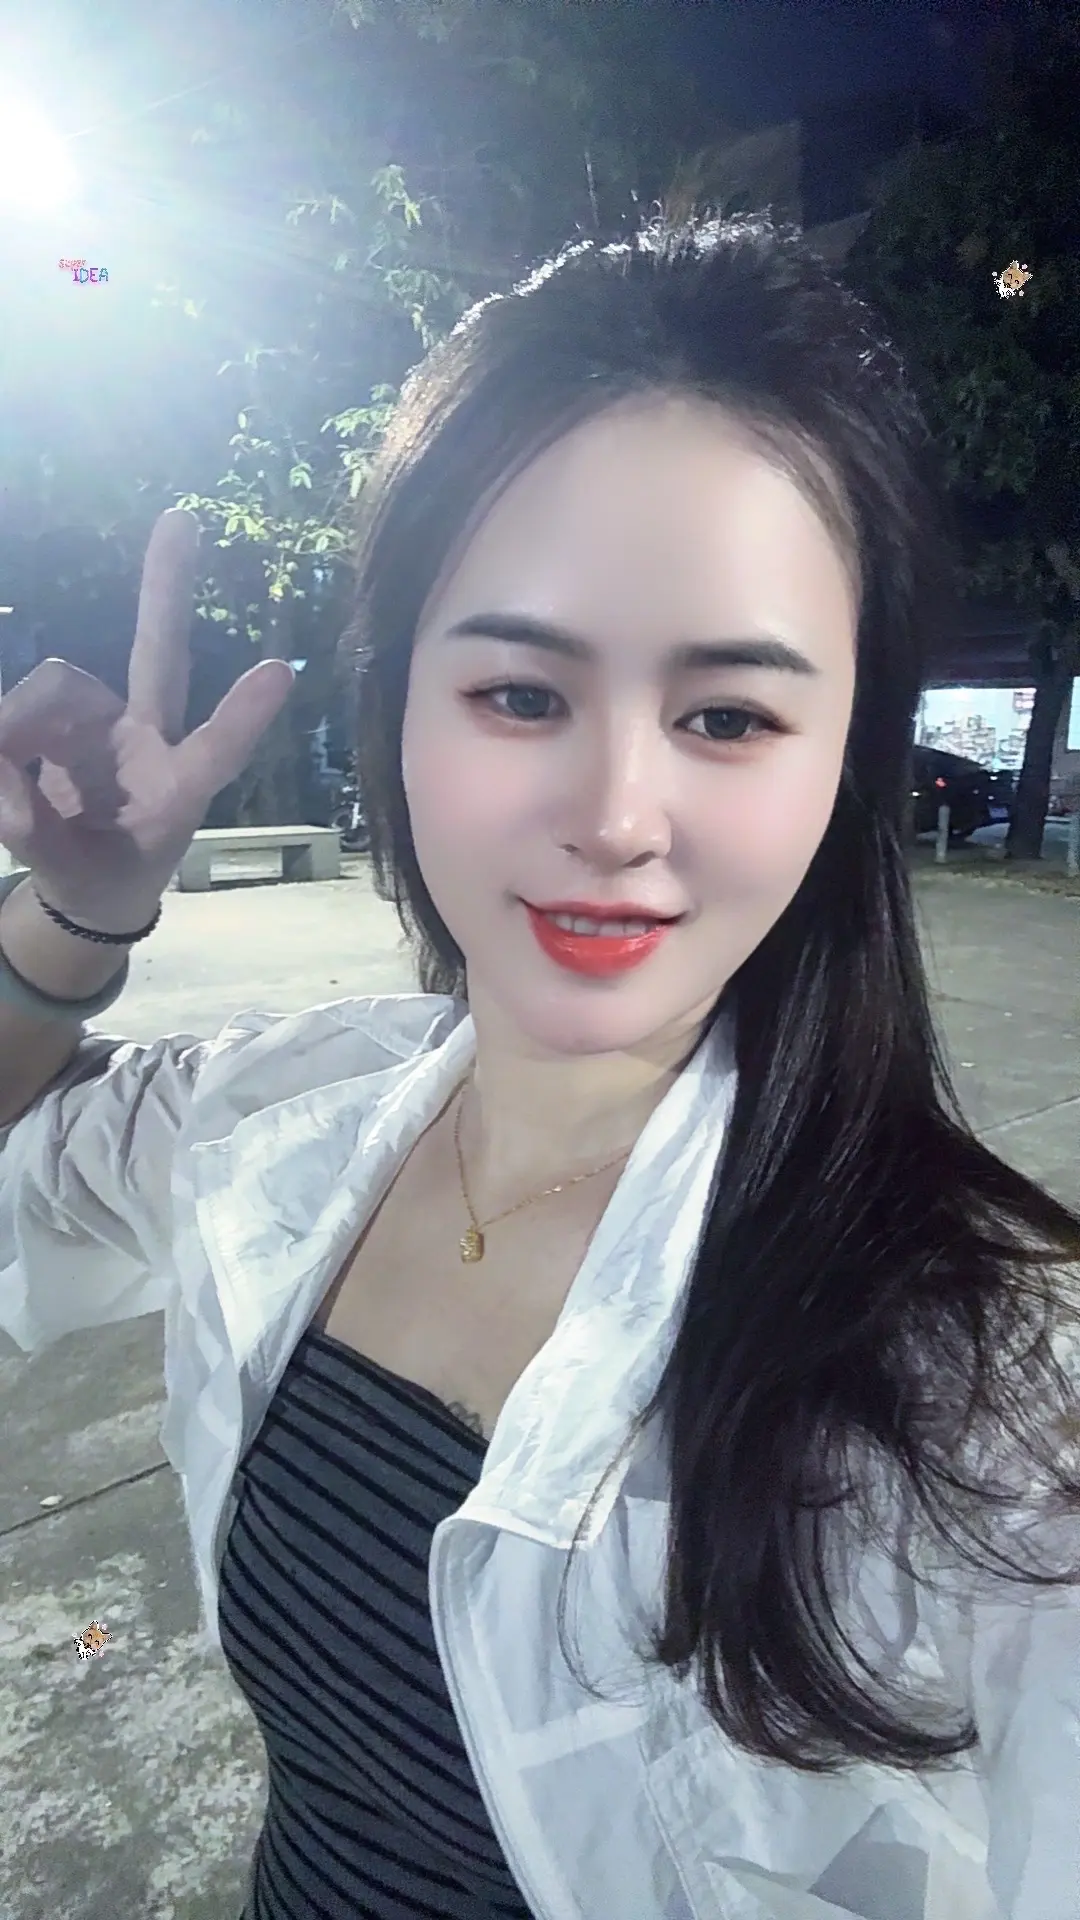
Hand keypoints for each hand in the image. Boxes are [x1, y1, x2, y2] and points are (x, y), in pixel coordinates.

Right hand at [0, 509, 294, 932]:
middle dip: (165, 590)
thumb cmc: (102, 878)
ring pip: (54, 685)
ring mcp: (104, 721)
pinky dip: (1, 736)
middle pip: (157, 656)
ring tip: (7, 790)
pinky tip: (6, 769)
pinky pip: (15, 708)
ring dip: (13, 725)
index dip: (242, 715)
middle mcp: (149, 739)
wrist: (87, 886)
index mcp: (178, 789)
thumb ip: (37, 831)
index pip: (215, 750)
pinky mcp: (61, 717)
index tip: (280, 671)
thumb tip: (2, 775)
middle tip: (181, 520)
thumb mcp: (75, 876)